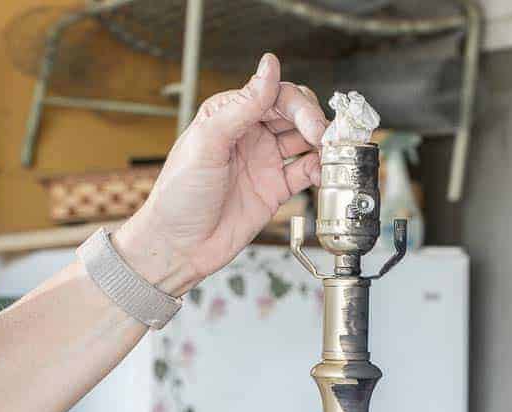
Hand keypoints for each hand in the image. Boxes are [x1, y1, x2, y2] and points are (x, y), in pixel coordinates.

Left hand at [114, 52, 326, 295]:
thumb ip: (242, 105)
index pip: (275, 96)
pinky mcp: (273, 191)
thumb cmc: (180, 194)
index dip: (299, 106)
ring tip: (333, 155)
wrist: (179, 245)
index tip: (312, 124)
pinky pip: (305, 174)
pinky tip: (324, 175)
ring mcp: (264, 162)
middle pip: (295, 115)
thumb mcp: (208, 142)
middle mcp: (250, 134)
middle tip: (326, 139)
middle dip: (315, 123)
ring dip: (322, 145)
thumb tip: (269, 66)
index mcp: (230, 114)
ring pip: (304, 143)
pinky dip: (319, 172)